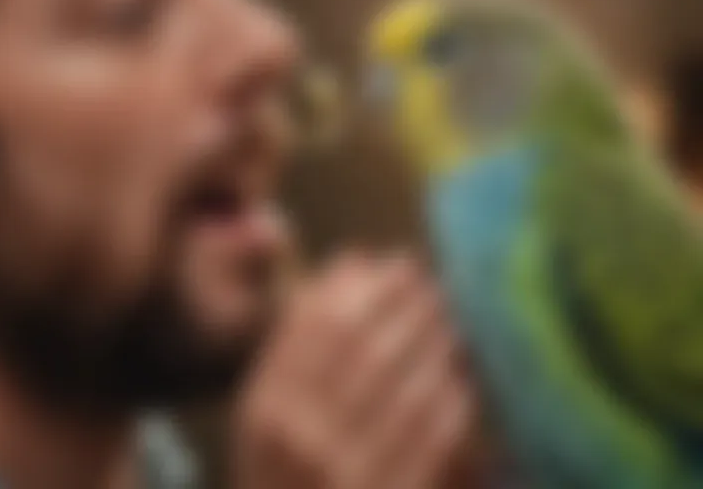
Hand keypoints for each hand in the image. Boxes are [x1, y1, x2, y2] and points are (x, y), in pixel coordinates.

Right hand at [233, 252, 481, 488]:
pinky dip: (455, 401)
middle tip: (436, 287)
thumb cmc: (290, 469)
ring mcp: (346, 475)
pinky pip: (436, 437)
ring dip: (440, 348)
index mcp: (266, 406)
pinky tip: (463, 382)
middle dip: (412, 308)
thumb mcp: (272, 407)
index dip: (369, 285)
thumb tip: (355, 262)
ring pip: (409, 388)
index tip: (399, 264)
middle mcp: (299, 439)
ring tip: (454, 325)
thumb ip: (302, 336)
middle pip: (370, 348)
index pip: (321, 324)